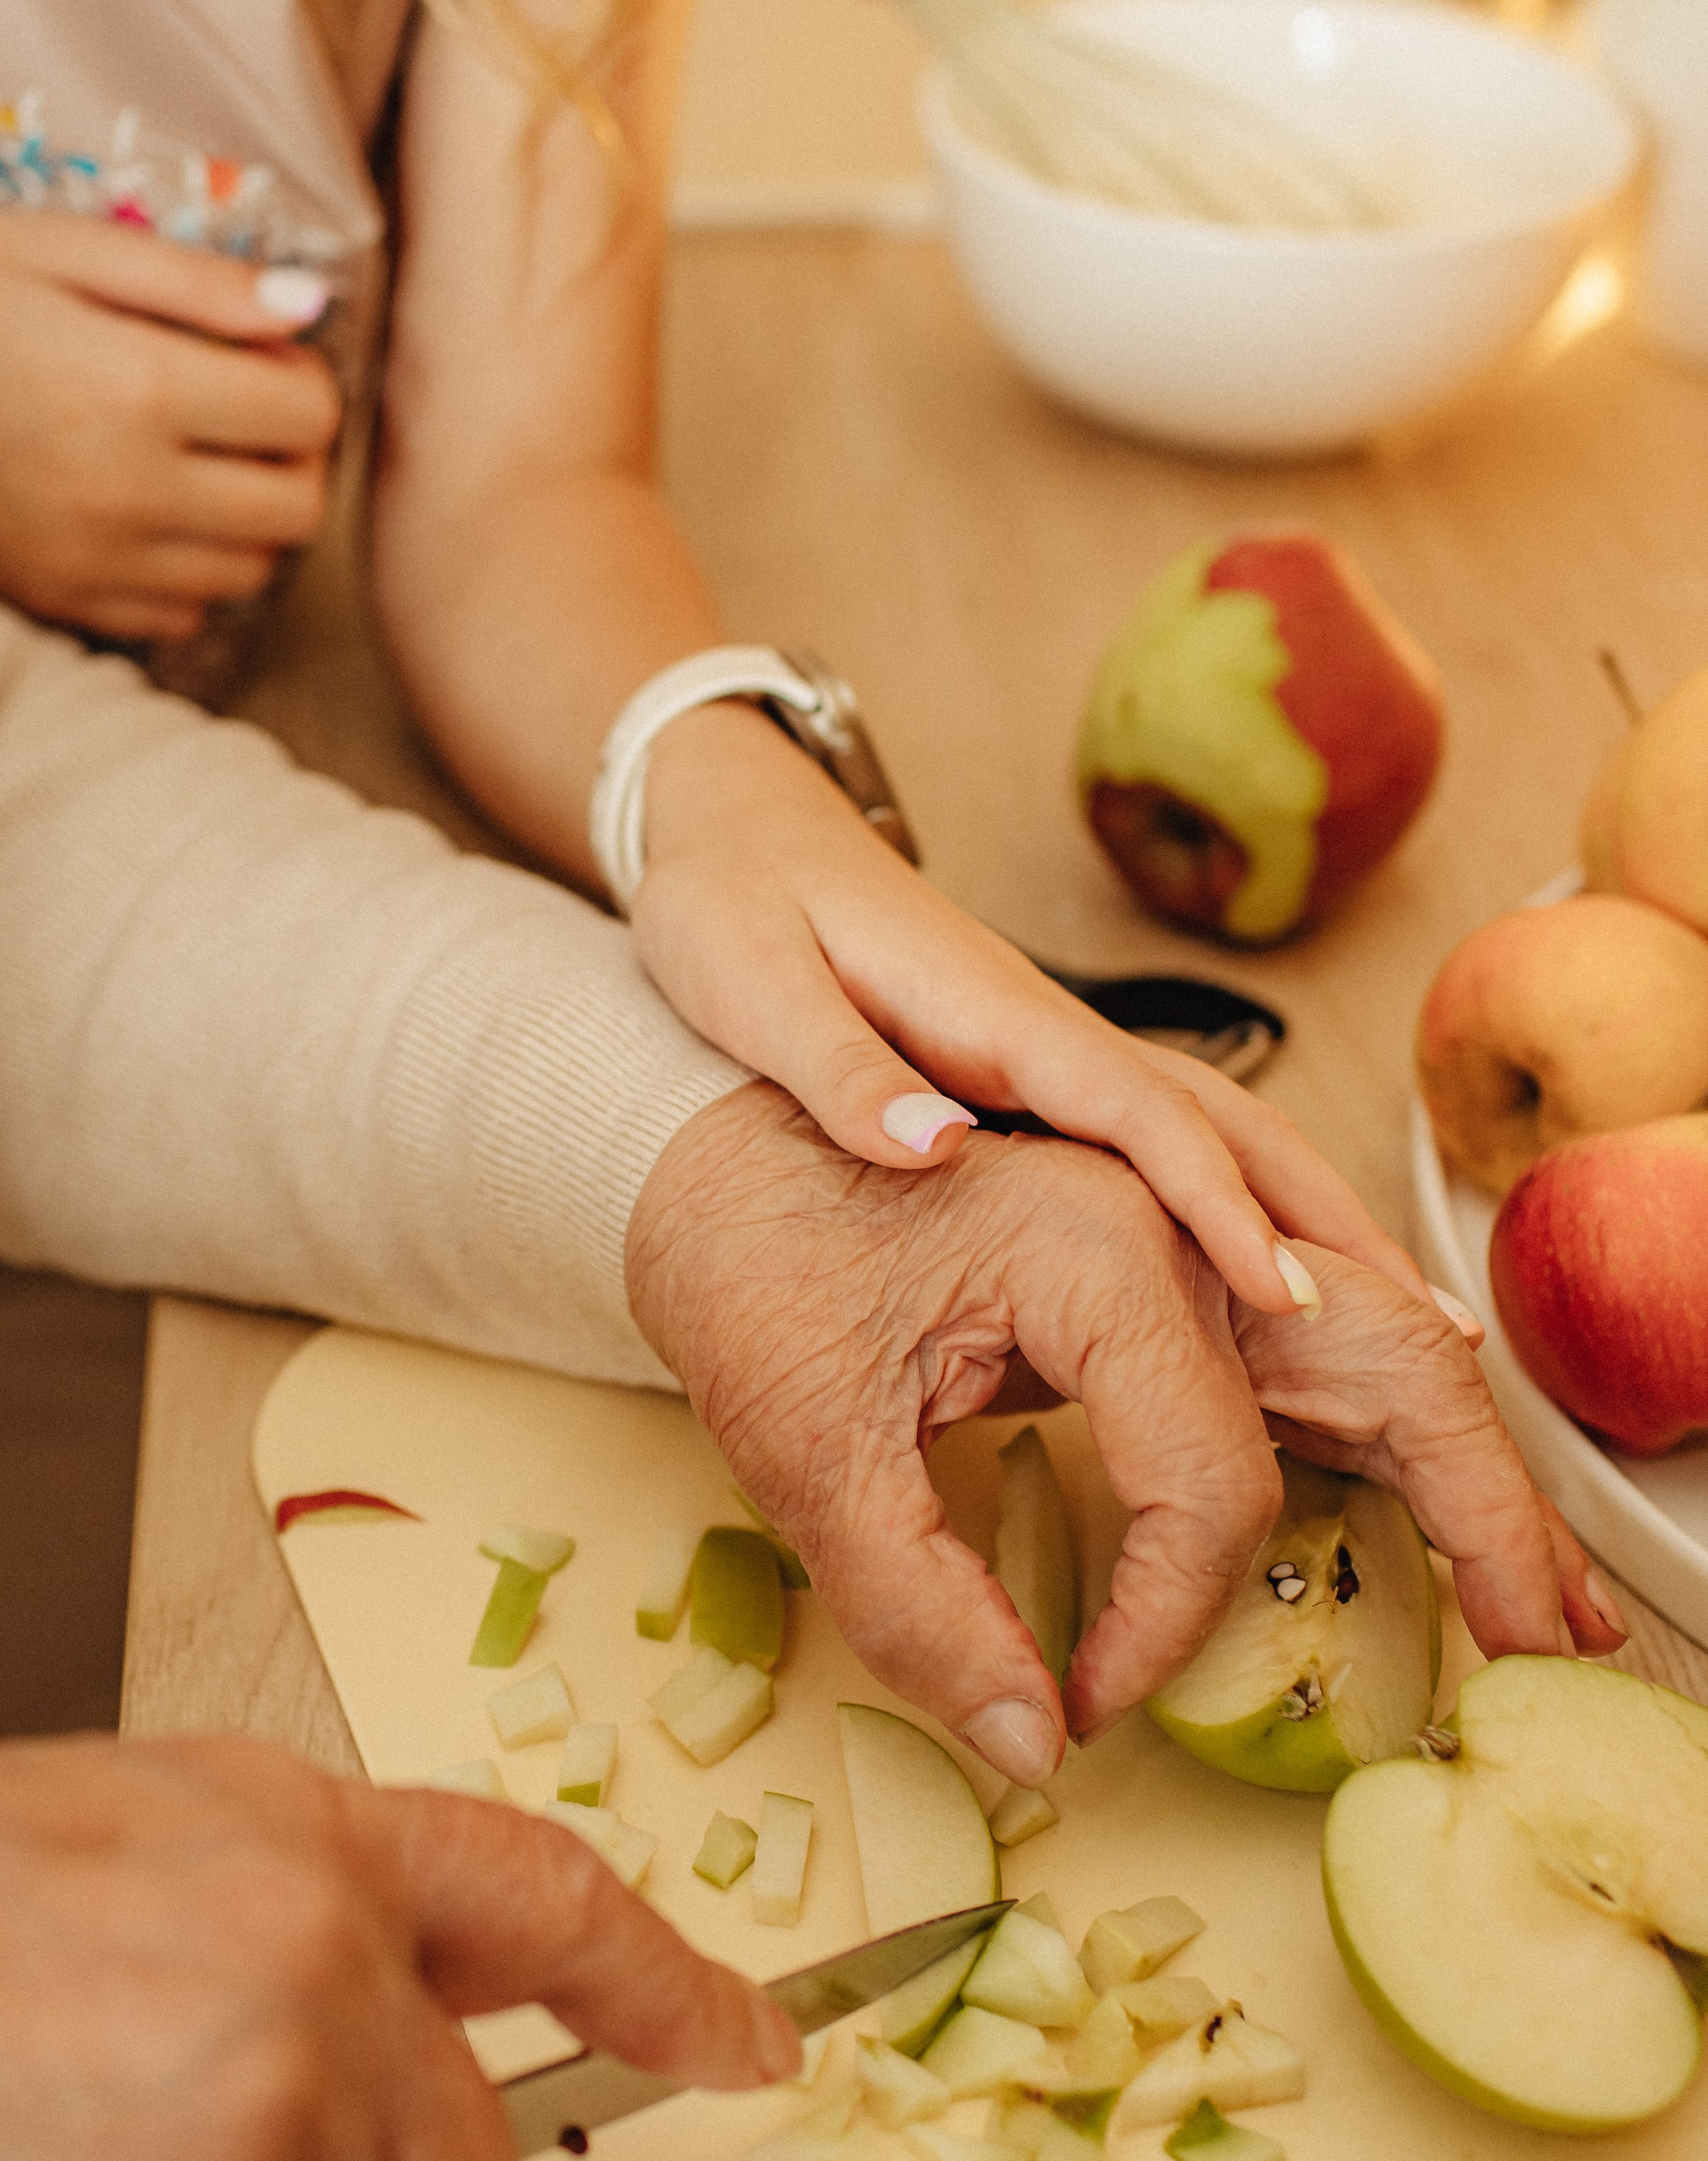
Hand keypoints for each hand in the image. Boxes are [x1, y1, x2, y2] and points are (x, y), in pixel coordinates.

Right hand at [0, 211, 343, 643]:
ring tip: (193, 457)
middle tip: (241, 408)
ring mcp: (92, 562)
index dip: (300, 374)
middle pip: (299, 509)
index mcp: (133, 385)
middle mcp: (125, 491)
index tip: (256, 351)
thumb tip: (310, 304)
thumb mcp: (55, 244)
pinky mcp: (57, 602)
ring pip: (251, 572)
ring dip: (250, 517)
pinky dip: (191, 571)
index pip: (308, 413)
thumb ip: (196, 281)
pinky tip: (148, 513)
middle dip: (293, 455)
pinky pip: (182, 616)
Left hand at [626, 1086, 1610, 1787]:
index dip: (1171, 1618)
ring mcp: (1178, 1213)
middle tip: (1547, 1642)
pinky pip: (1312, 1326)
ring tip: (1532, 1589)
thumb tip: (1034, 1742)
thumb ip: (916, 1603)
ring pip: (1375, 1334)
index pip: (1214, 1472)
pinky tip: (1418, 1492)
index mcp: (1096, 1240)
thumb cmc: (734, 1256)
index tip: (1089, 1700)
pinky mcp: (1157, 1238)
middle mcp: (1171, 1210)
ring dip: (1462, 1461)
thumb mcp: (798, 1448)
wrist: (686, 1129)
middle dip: (1484, 1508)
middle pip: (1391, 1355)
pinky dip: (1384, 1415)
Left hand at [632, 700, 1421, 1323]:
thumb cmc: (729, 903)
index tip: (1287, 1295)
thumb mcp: (748, 986)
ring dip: (1312, 1219)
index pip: (1141, 1118)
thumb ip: (840, 1070)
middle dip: (1329, 1226)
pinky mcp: (1035, 1074)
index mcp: (993, 1018)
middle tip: (1432, 1336)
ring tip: (1407, 1322)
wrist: (729, 824)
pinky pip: (1167, 1147)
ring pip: (1215, 1138)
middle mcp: (1048, 1035)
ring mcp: (1052, 1055)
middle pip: (1225, 1131)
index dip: (1219, 1207)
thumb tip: (937, 1147)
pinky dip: (1244, 1204)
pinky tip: (1280, 1270)